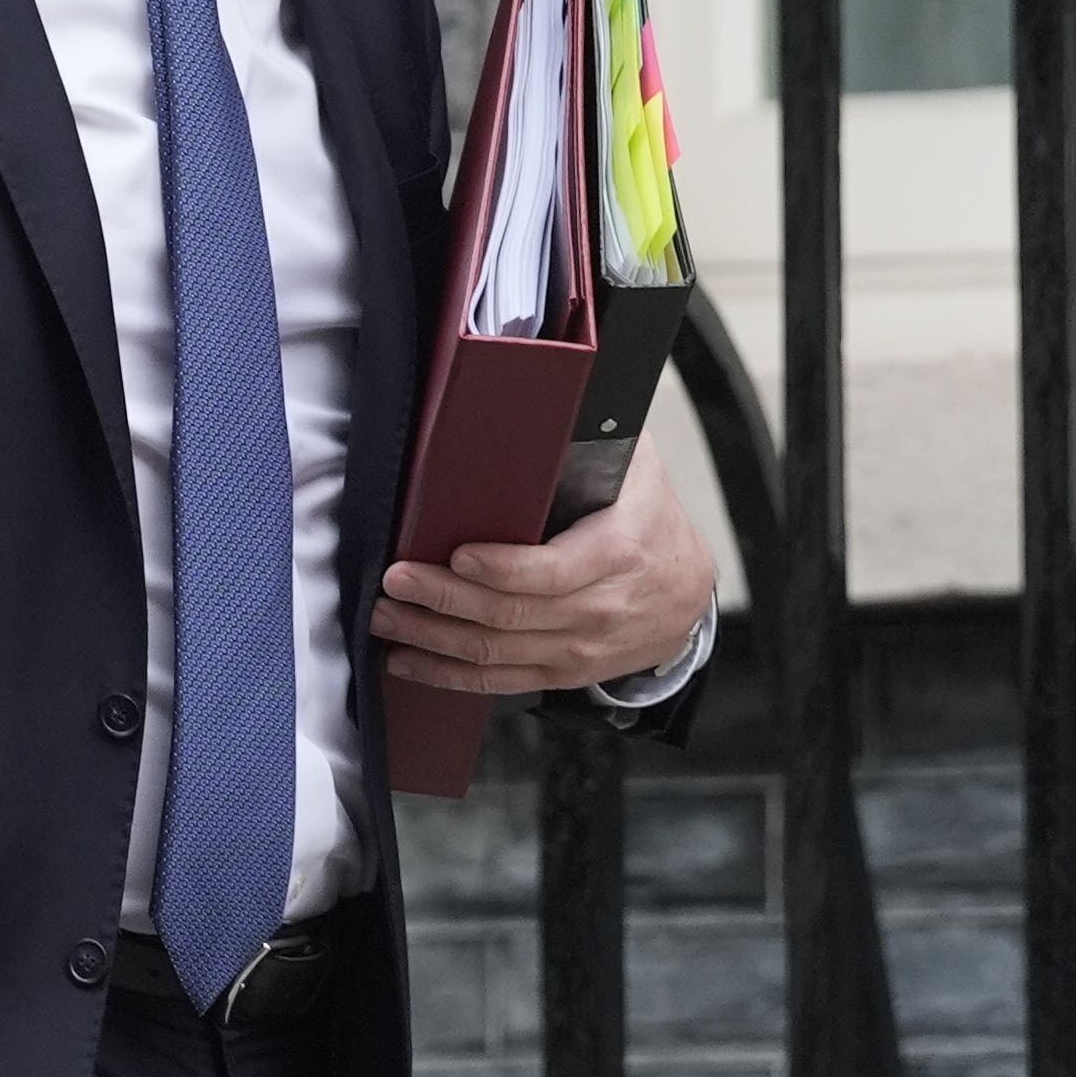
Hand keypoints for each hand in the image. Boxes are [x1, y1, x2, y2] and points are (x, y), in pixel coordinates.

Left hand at [368, 438, 715, 695]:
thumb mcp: (637, 469)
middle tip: (394, 580)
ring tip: (386, 616)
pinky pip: (502, 681)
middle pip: (510, 614)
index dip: (499, 569)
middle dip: (443, 599)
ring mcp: (582, 648)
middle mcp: (600, 608)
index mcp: (618, 551)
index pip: (551, 571)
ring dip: (433, 638)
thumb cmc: (651, 519)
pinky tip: (410, 659)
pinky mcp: (564, 672)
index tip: (455, 553)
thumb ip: (591, 437)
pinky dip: (451, 674)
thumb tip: (538, 395)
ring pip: (498, 653)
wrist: (688, 593)